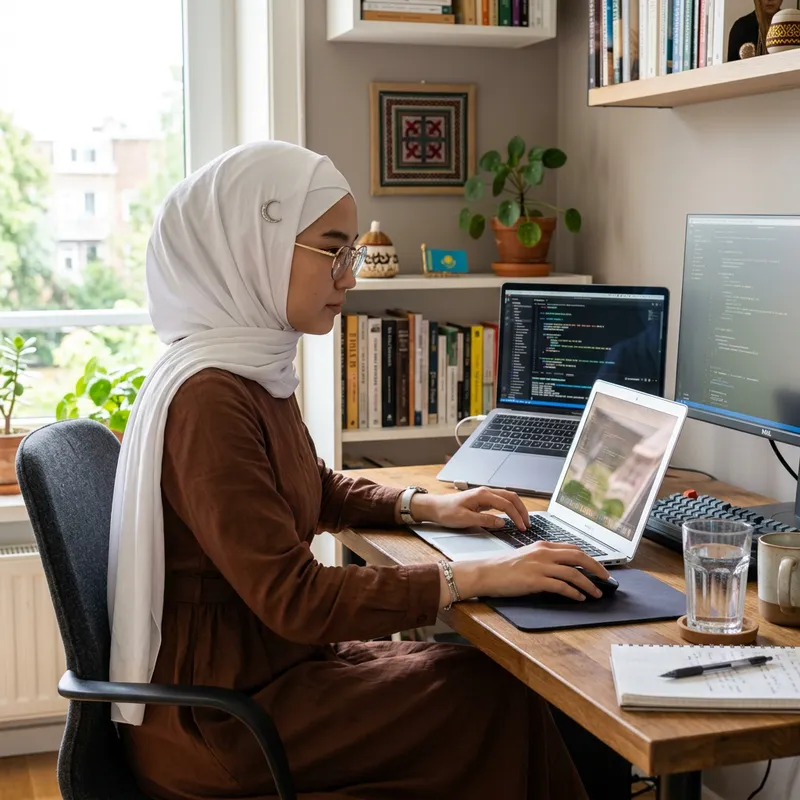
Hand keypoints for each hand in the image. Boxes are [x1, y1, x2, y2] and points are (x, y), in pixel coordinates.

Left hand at [412, 487, 528, 530]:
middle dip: (522, 510)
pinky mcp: (483, 500)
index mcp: (482, 495)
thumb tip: (503, 523)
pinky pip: (501, 501)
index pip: (506, 504)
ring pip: (508, 498)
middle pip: (511, 497)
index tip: (522, 527)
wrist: (435, 507)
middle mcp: (486, 492)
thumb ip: (485, 521)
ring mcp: (485, 495)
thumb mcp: (465, 519)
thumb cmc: (446, 512)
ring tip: (523, 521)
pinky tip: (513, 516)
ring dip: (517, 508)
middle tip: (527, 524)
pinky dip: (510, 508)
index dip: (516, 516)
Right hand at [448, 541, 610, 604]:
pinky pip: (562, 586)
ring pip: (573, 573)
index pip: (573, 548)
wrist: (485, 573)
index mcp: (542, 545)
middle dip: (596, 568)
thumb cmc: (502, 567)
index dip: (589, 558)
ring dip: (589, 584)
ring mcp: (540, 566)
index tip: (598, 567)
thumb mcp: (525, 557)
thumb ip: (544, 560)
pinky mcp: (535, 580)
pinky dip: (574, 593)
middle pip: (578, 556)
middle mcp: (543, 553)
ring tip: (596, 593)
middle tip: (606, 579)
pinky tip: (579, 598)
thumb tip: (562, 570)